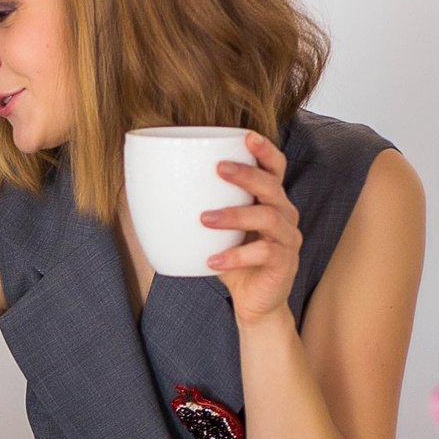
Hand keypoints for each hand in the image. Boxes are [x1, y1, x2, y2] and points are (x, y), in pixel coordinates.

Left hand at [204, 131, 304, 329]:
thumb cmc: (234, 261)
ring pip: (268, 218)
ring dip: (235, 215)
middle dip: (246, 175)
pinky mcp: (285, 263)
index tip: (246, 136)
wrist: (255, 303)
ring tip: (204, 219)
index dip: (265, 150)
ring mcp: (288, 239)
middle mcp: (285, 214)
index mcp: (270, 200)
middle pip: (272, 186)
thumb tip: (150, 188)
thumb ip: (199, 209)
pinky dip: (235, 256)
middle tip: (218, 169)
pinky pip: (264, 254)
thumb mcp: (217, 232)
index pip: (276, 167)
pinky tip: (211, 261)